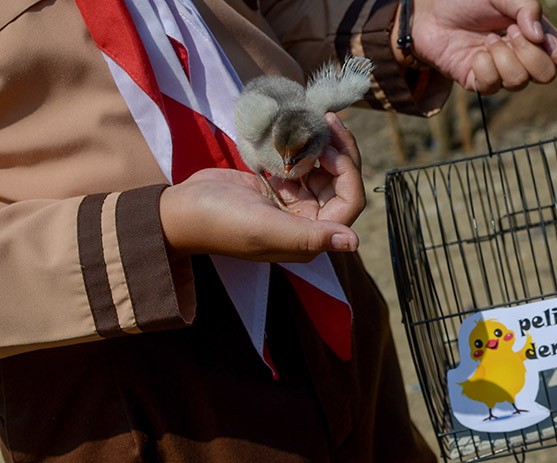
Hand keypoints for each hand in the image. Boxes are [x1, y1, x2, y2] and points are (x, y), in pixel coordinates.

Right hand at [159, 113, 364, 262]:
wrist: (180, 210)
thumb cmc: (220, 222)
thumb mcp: (265, 228)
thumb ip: (309, 236)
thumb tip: (353, 243)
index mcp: (310, 239)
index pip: (349, 202)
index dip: (347, 172)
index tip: (326, 146)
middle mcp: (308, 223)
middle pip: (341, 183)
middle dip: (339, 151)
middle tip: (327, 119)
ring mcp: (294, 204)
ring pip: (326, 171)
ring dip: (324, 145)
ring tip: (316, 118)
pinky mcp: (280, 187)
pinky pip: (304, 164)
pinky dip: (305, 145)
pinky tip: (300, 127)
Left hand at [406, 0, 556, 93]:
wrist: (433, 11)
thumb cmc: (470, 0)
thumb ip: (527, 7)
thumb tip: (539, 37)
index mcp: (536, 37)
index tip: (538, 34)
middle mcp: (522, 58)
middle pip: (546, 75)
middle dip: (529, 52)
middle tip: (509, 32)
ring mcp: (501, 72)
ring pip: (519, 81)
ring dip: (503, 56)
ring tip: (488, 39)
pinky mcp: (478, 82)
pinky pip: (492, 86)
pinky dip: (484, 66)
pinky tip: (476, 53)